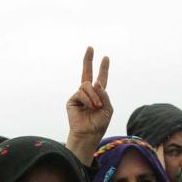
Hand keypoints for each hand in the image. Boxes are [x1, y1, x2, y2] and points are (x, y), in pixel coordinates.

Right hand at [66, 47, 112, 164]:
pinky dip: (88, 99)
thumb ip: (104, 95)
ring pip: (87, 85)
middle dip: (88, 60)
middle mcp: (88, 93)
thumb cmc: (99, 124)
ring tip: (96, 107)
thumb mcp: (108, 109)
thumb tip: (96, 83)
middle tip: (90, 47)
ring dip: (94, 96)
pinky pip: (82, 92)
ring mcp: (79, 96)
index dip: (103, 69)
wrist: (88, 134)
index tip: (106, 58)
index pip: (101, 79)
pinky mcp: (73, 100)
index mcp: (98, 95)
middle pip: (87, 73)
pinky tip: (90, 107)